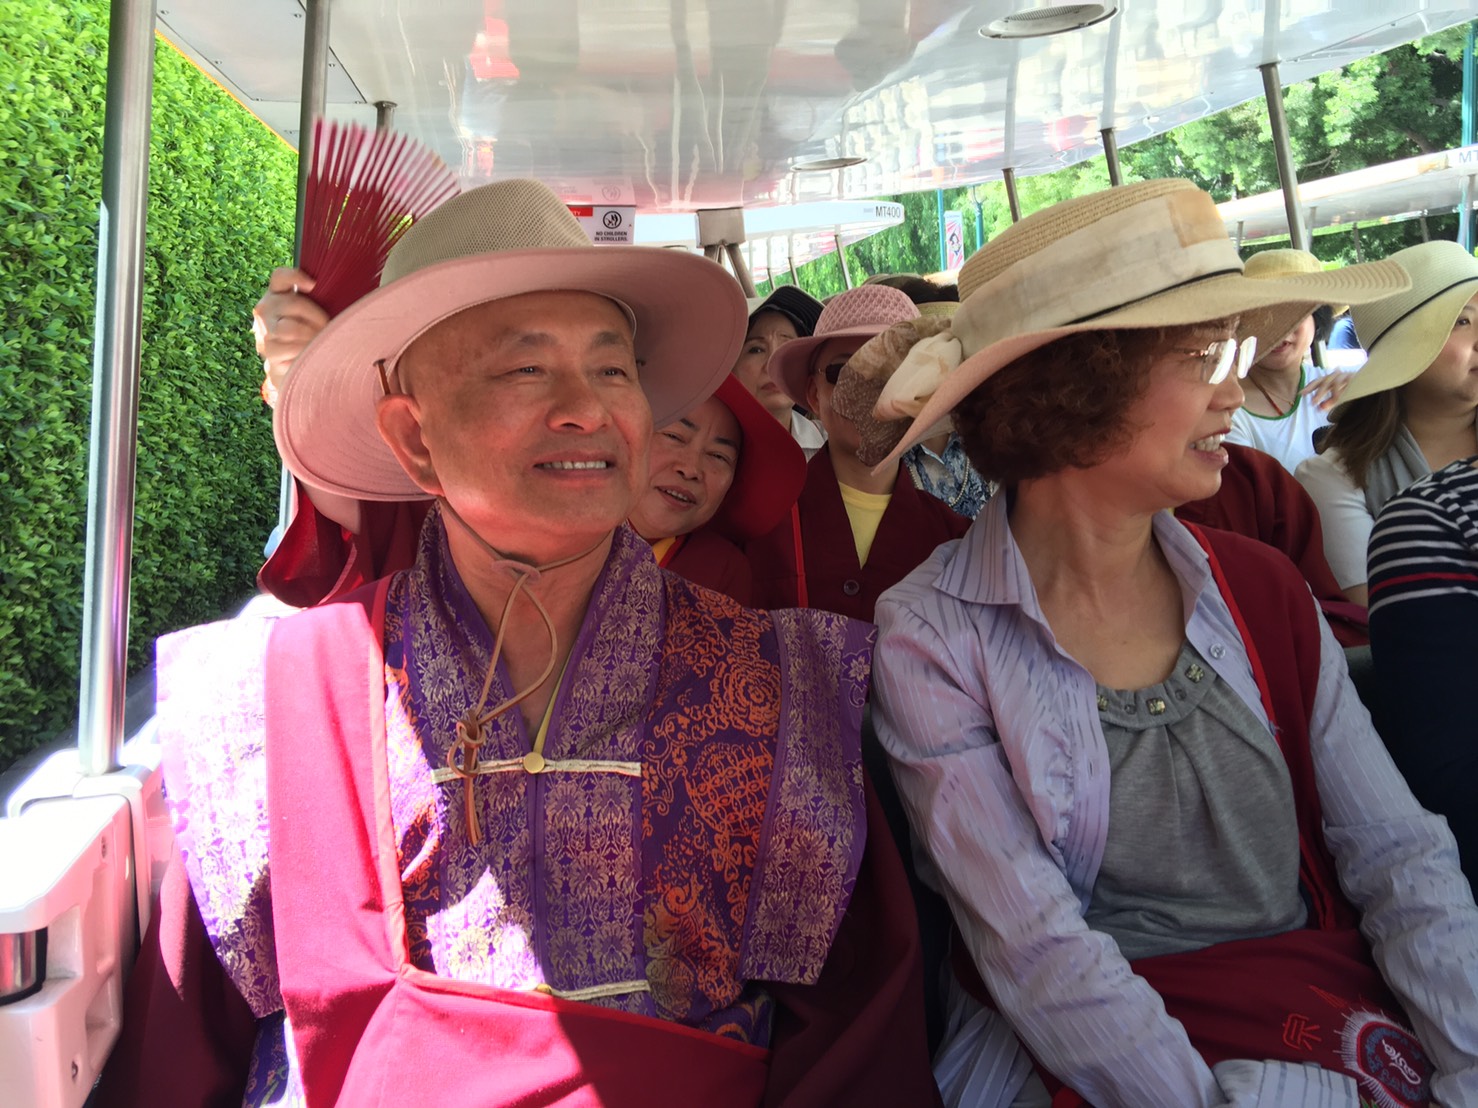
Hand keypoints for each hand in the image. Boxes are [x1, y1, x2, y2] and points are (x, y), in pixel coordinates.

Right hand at [253, 267, 327, 407]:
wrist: (297, 368)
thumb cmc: (311, 335)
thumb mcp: (315, 315)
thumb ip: (318, 300)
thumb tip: (337, 291)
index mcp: (278, 294)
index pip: (280, 277)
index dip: (296, 276)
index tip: (314, 284)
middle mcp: (265, 310)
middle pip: (291, 303)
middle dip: (315, 316)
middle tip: (326, 327)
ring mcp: (264, 331)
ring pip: (288, 327)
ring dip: (309, 336)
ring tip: (317, 341)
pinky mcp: (268, 351)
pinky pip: (289, 348)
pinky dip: (304, 351)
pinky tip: (309, 353)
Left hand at [1300, 370, 1353, 412]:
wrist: (1368, 383)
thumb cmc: (1351, 391)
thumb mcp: (1338, 398)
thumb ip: (1329, 402)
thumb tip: (1319, 408)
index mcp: (1330, 380)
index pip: (1318, 381)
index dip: (1310, 387)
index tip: (1301, 394)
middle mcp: (1336, 375)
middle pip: (1325, 382)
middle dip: (1319, 392)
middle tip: (1313, 402)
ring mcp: (1346, 375)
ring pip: (1336, 382)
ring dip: (1332, 393)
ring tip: (1331, 402)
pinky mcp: (1356, 377)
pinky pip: (1348, 383)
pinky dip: (1345, 390)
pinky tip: (1343, 396)